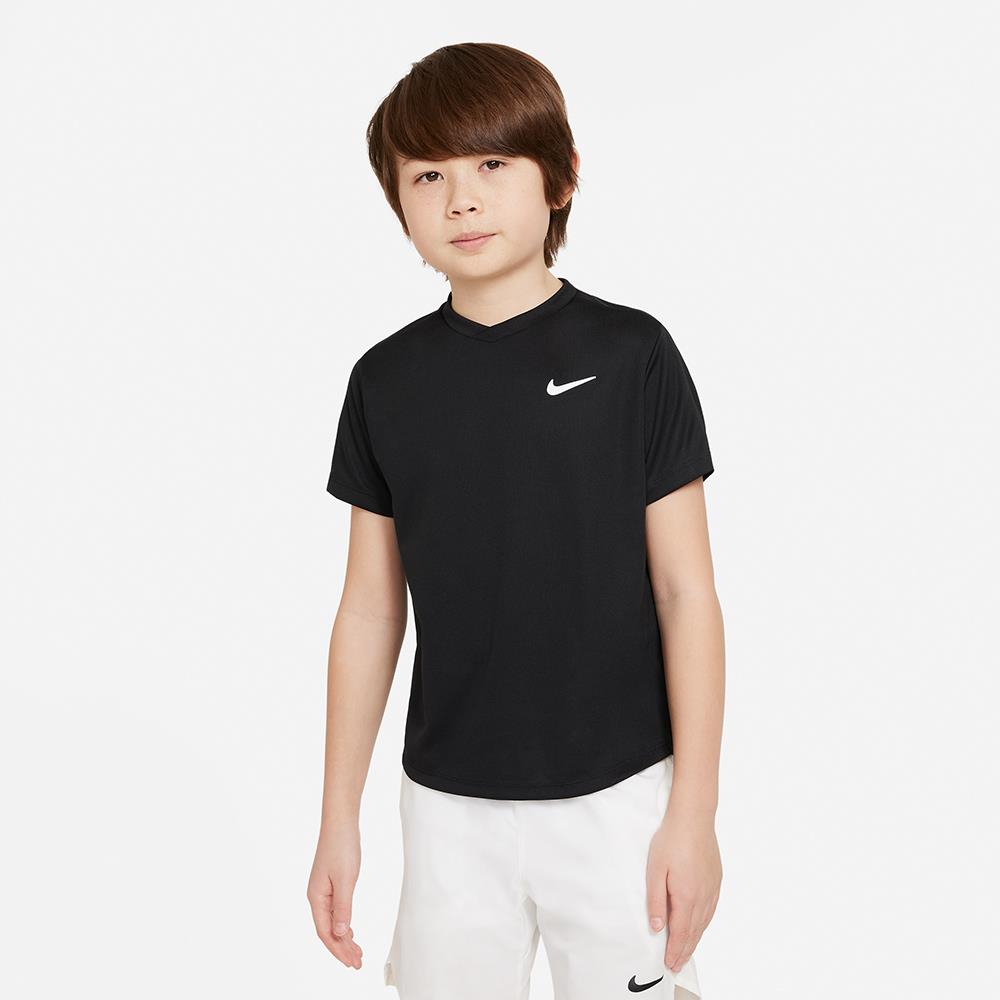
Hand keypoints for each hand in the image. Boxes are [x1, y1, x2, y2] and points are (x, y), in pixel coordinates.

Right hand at [307, 822, 362, 969]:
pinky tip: (350, 931)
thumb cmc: (341, 847)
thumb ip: (343, 907)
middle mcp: (317, 897)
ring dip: (344, 938)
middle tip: (358, 963)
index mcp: (316, 897)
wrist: (340, 822)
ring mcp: (323, 890)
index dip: (338, 950)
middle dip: (342, 948)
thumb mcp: (345, 879)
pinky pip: (335, 911)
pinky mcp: (331, 884)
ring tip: (357, 953)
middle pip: (328, 930)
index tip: (351, 963)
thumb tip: (341, 933)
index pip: (325, 932)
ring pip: (332, 921)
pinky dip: (344, 924)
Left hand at [645, 810, 721, 974]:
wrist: (693, 817)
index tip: (669, 964)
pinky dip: (704, 923)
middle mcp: (703, 896)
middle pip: (693, 931)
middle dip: (684, 950)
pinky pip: (711, 909)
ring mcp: (712, 888)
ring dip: (694, 939)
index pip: (680, 932)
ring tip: (686, 951)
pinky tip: (700, 926)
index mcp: (686, 896)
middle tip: (676, 965)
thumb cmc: (671, 840)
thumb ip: (655, 900)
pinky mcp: (716, 880)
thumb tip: (657, 927)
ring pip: (704, 922)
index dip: (675, 950)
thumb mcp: (655, 870)